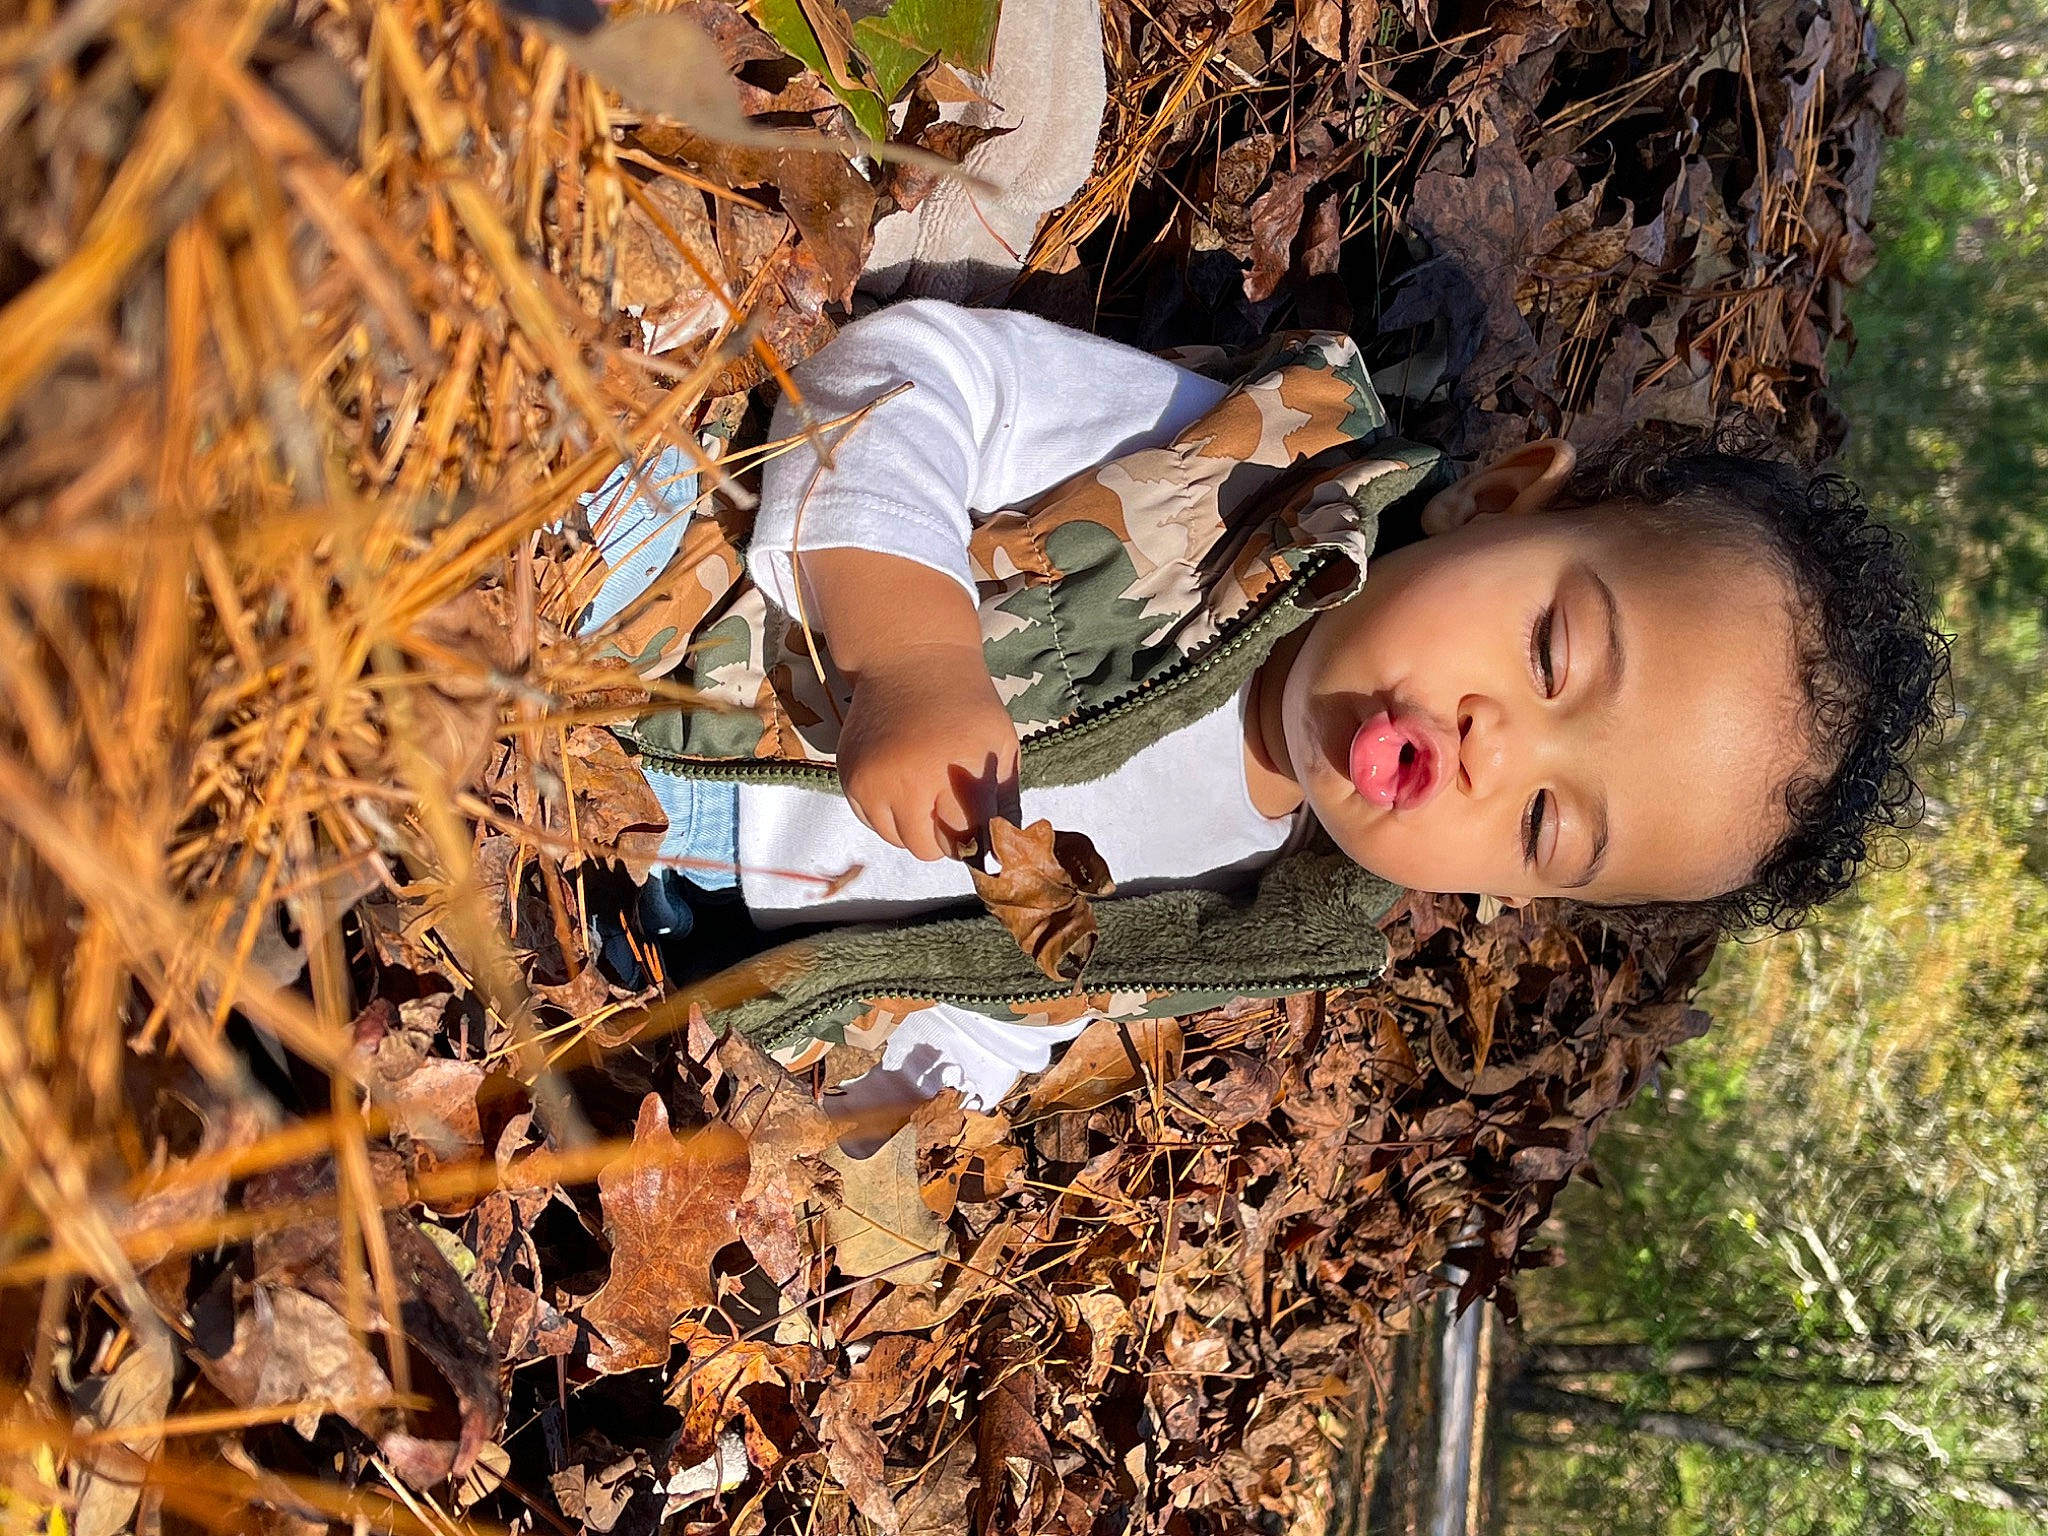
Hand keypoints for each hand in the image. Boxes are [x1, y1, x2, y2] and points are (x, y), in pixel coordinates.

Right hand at [835, 643, 1020, 861]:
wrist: (909, 661)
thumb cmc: (964, 705)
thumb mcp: (1001, 745)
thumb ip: (1003, 801)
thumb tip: (1002, 853)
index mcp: (957, 767)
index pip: (966, 837)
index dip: (977, 838)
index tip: (980, 829)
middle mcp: (909, 778)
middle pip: (928, 848)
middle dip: (945, 838)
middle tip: (952, 810)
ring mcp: (874, 780)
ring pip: (898, 840)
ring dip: (915, 827)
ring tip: (927, 793)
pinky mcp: (850, 778)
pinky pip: (872, 823)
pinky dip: (890, 815)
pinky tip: (903, 784)